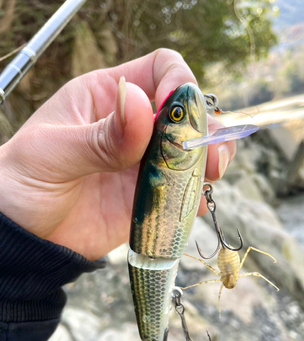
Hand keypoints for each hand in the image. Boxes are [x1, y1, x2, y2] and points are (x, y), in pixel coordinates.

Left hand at [0, 49, 235, 260]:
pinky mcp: (150, 196)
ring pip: (193, 150)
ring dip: (210, 159)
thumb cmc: (23, 183)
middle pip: (186, 112)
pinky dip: (196, 195)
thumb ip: (100, 135)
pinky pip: (184, 190)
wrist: (26, 238)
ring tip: (211, 174)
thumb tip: (141, 104)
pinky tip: (193, 204)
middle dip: (205, 128)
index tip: (180, 112)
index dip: (179, 82)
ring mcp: (144, 163)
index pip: (159, 71)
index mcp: (108, 98)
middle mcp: (133, 127)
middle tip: (209, 154)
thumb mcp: (52, 154)